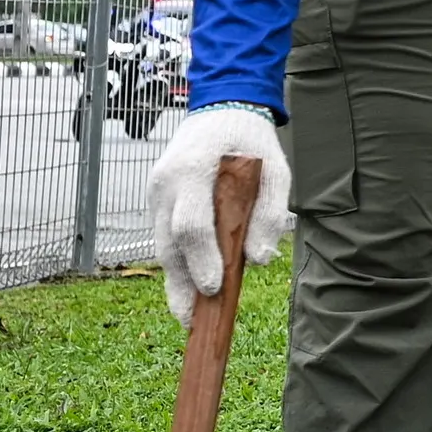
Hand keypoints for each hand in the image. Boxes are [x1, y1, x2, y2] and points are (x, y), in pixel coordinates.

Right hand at [145, 103, 293, 326]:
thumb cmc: (250, 142)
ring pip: (162, 246)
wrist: (219, 109)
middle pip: (168, 243)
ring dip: (175, 283)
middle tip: (194, 322)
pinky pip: (165, 239)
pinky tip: (187, 292)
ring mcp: (156, 194)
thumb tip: (259, 260)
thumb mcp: (275, 169)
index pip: (191, 225)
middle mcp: (165, 184)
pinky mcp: (157, 203)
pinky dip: (176, 266)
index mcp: (191, 170)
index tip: (214, 289)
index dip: (202, 259)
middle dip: (181, 284)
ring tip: (189, 319)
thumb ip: (268, 211)